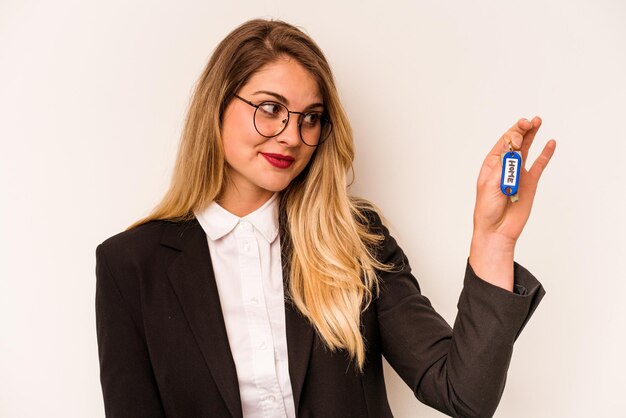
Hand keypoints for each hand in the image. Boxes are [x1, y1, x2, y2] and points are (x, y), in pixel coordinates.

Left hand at [469, 116, 555, 289]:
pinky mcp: (530, 183)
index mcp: (491, 165)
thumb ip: (503, 167)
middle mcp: (505, 166)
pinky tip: (550, 143)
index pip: (503, 143)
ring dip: (532, 135)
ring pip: (527, 150)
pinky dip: (545, 154)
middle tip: (531, 121)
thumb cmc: (487, 209)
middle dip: (522, 130)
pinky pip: (539, 165)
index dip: (512, 133)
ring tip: (538, 121)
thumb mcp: (489, 185)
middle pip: (515, 143)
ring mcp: (519, 173)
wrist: (496, 230)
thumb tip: (514, 150)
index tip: (519, 130)